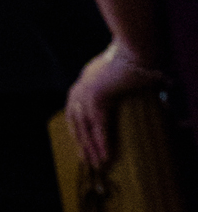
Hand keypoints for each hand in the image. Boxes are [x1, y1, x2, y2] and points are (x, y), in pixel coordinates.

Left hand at [64, 41, 163, 168]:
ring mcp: (86, 92)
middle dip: (83, 144)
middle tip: (89, 163)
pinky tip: (106, 156)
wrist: (136, 47)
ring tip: (99, 165)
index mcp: (83, 83)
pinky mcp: (97, 97)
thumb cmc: (134, 58)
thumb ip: (119, 87)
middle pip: (76, 123)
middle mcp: (80, 88)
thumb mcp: (120, 75)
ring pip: (86, 128)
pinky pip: (99, 126)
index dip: (78, 132)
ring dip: (93, 149)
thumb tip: (135, 97)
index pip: (74, 113)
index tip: (82, 148)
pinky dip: (102, 142)